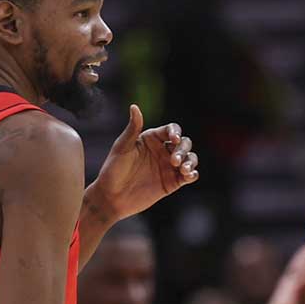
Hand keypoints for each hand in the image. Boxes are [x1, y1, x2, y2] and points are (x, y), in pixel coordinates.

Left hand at [88, 104, 198, 221]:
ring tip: (184, 170)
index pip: (171, 130)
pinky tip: (189, 175)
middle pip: (184, 143)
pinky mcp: (172, 182)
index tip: (173, 140)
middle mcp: (162, 151)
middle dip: (183, 150)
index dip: (175, 133)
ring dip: (191, 161)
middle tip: (174, 161)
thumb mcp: (122, 148)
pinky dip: (193, 174)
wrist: (111, 197)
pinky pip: (189, 176)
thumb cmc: (113, 170)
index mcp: (151, 139)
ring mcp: (168, 167)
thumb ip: (132, 128)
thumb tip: (134, 106)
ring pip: (190, 158)